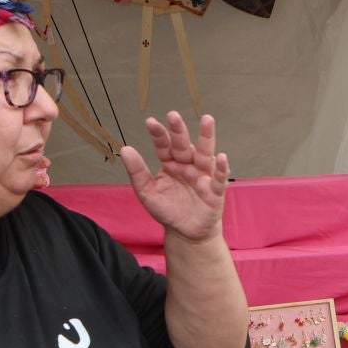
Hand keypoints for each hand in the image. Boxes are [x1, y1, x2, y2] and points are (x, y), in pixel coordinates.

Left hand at [122, 112, 230, 242]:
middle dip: (179, 130)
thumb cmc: (167, 210)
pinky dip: (222, 168)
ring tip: (207, 120)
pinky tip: (222, 157)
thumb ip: (137, 171)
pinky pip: (219, 179)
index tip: (151, 122)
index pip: (164, 146)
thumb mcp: (147, 192)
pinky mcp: (215, 191)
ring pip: (205, 154)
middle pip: (184, 145)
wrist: (185, 232)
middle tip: (173, 115)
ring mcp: (202, 176)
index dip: (158, 135)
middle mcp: (187, 166)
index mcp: (170, 164)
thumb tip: (125, 149)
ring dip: (206, 137)